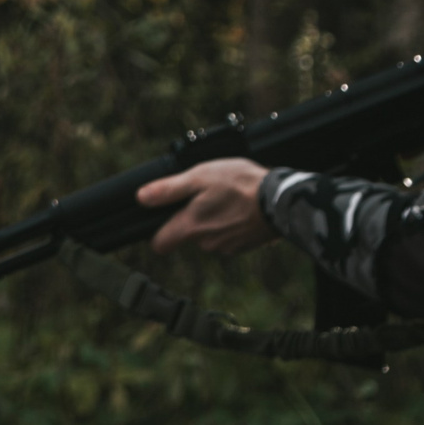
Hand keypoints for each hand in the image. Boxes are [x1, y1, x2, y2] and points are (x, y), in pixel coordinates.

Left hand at [141, 157, 272, 255]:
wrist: (282, 200)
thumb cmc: (240, 185)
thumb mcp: (198, 178)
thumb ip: (168, 190)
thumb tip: (140, 198)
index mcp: (190, 227)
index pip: (161, 243)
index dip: (159, 232)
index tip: (163, 219)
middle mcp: (206, 243)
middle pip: (188, 235)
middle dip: (193, 218)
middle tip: (207, 196)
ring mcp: (228, 246)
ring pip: (210, 235)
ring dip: (215, 220)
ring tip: (229, 199)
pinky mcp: (247, 246)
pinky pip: (231, 236)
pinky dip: (233, 224)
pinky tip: (242, 208)